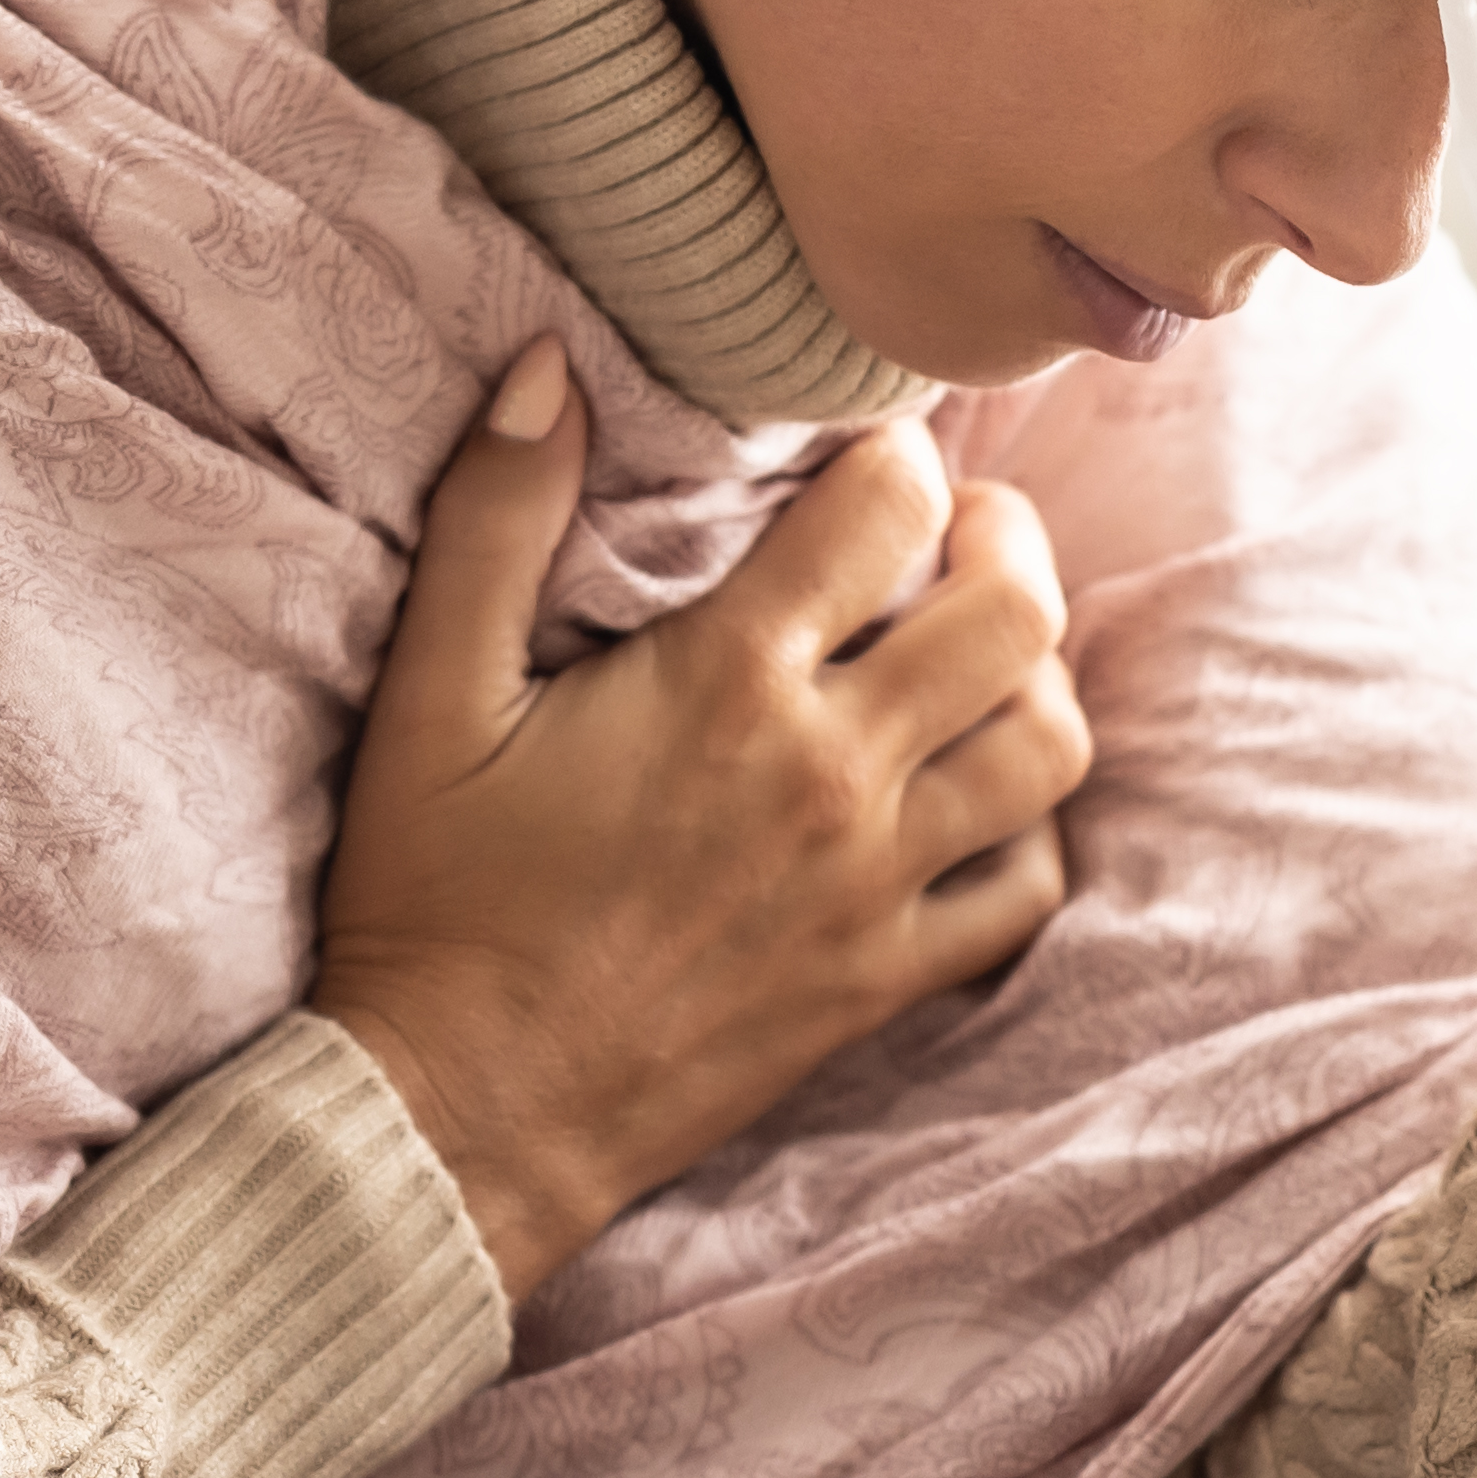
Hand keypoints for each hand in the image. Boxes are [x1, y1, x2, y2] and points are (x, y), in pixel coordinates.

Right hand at [308, 353, 1087, 1295]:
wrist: (463, 1114)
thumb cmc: (433, 901)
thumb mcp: (430, 695)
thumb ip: (493, 517)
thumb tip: (548, 364)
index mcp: (728, 682)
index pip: (887, 506)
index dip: (892, 455)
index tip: (862, 463)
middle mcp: (831, 773)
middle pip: (1013, 613)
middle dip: (1001, 541)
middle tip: (952, 535)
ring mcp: (874, 884)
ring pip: (1046, 744)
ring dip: (1031, 678)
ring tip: (975, 655)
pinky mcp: (884, 977)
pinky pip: (1025, 888)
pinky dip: (1026, 831)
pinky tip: (971, 800)